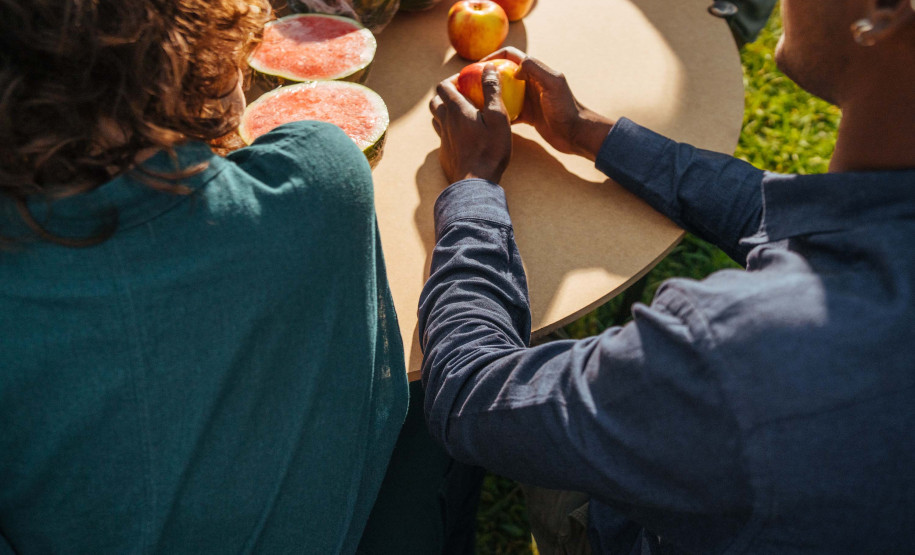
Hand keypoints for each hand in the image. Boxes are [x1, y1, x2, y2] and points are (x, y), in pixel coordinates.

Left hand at [429, 64, 511, 183]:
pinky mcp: (444, 153)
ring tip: (462, 113)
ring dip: (445, 111)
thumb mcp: (498, 117)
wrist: (475, 183)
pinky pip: (442, 136)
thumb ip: (492, 91)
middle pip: (435, 101)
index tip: (467, 80)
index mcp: (456, 110)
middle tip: (462, 95)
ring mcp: (443, 139)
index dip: (452, 79)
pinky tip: (463, 135)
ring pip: (436, 118)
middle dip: (445, 94)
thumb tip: (489, 67)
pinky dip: (449, 129)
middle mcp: (445, 122)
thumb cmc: (490, 150)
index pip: (443, 86)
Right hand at [482, 47, 614, 160]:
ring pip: (504, 93)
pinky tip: (486, 119)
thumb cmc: (566, 108)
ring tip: (473, 102)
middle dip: (487, 76)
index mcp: (536, 71)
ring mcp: (529, 99)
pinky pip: (508, 111)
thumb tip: (515, 64)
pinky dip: (498, 113)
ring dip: (490, 95)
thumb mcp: (553, 84)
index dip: (492, 57)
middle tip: (468, 85)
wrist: (576, 133)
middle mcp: (531, 82)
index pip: (509, 56)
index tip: (476, 67)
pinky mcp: (528, 115)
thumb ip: (536, 69)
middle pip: (503, 73)